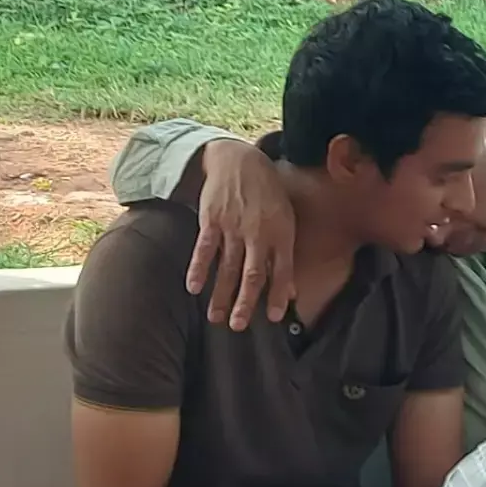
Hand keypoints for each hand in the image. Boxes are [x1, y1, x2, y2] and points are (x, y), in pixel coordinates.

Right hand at [187, 140, 295, 331]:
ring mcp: (233, 226)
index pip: (281, 270)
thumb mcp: (285, 220)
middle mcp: (258, 233)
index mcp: (281, 233)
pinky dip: (198, 269)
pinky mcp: (211, 220)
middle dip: (245, 302)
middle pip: (252, 274)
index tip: (273, 318)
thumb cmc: (267, 194)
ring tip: (216, 318)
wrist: (239, 160)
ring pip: (227, 266)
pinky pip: (204, 249)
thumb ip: (285, 257)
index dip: (277, 294)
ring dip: (221, 294)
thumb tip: (291, 292)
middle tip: (238, 326)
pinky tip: (194, 288)